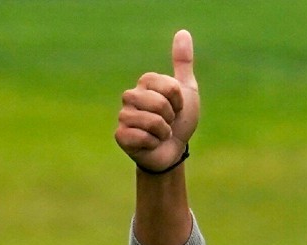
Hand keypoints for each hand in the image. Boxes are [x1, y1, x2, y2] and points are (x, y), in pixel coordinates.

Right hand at [115, 29, 200, 172]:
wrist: (173, 151)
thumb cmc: (179, 121)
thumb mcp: (186, 90)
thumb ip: (183, 63)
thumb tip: (183, 32)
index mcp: (145, 83)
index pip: (169, 87)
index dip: (179, 101)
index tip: (177, 108)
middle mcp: (130, 96)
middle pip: (158, 103)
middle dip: (171, 117)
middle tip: (168, 123)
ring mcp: (123, 116)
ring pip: (150, 121)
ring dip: (163, 132)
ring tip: (160, 134)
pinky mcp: (120, 135)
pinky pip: (141, 136)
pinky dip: (153, 143)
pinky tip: (150, 144)